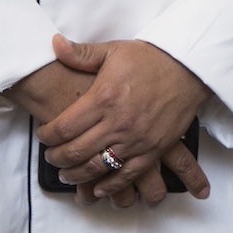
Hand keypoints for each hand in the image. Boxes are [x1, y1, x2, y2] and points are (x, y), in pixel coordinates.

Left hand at [37, 37, 211, 206]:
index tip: (43, 136)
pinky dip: (109, 186)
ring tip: (67, 174)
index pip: (64, 127)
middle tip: (51, 157)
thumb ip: (81, 53)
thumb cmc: (150, 58)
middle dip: (57, 158)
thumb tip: (54, 43)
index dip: (47, 136)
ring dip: (77, 175)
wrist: (189, 67)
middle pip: (76, 151)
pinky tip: (97, 188)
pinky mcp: (154, 149)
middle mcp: (118, 122)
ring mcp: (137, 139)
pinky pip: (127, 175)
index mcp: (104, 98)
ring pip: (98, 167)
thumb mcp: (113, 51)